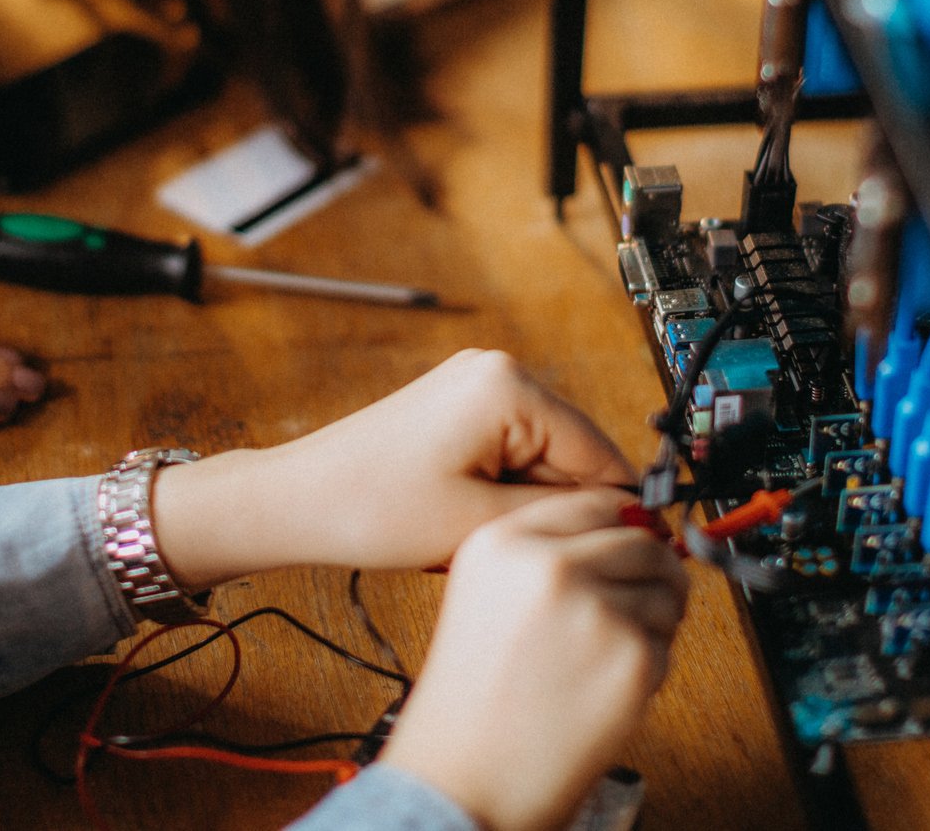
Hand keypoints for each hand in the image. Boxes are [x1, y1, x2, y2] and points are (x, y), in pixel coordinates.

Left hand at [153, 348, 637, 587]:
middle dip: (553, 510)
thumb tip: (631, 519)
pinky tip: (462, 518)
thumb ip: (565, 520)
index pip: (601, 455)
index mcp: (510, 387)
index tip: (620, 560)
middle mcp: (499, 370)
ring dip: (523, 506)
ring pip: (544, 461)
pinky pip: (512, 454)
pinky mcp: (461, 405)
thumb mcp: (482, 527)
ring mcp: (477, 383)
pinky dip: (500, 494)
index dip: (613, 515)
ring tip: (475, 535)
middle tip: (512, 550)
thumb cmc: (372, 510)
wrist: (299, 501)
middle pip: (574, 456)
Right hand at [380, 490, 688, 830]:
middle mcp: (549, 565)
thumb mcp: (485, 592)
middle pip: (642, 540)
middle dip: (654, 572)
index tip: (638, 536)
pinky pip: (667, 642)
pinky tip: (604, 687)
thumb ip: (547, 550)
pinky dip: (650, 665)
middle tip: (642, 602)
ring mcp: (593, 608)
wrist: (463, 774)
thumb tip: (632, 526)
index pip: (597, 500)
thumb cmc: (472, 697)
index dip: (627, 521)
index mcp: (505, 541)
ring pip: (665, 590)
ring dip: (654, 620)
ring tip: (604, 656)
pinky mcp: (630, 656)